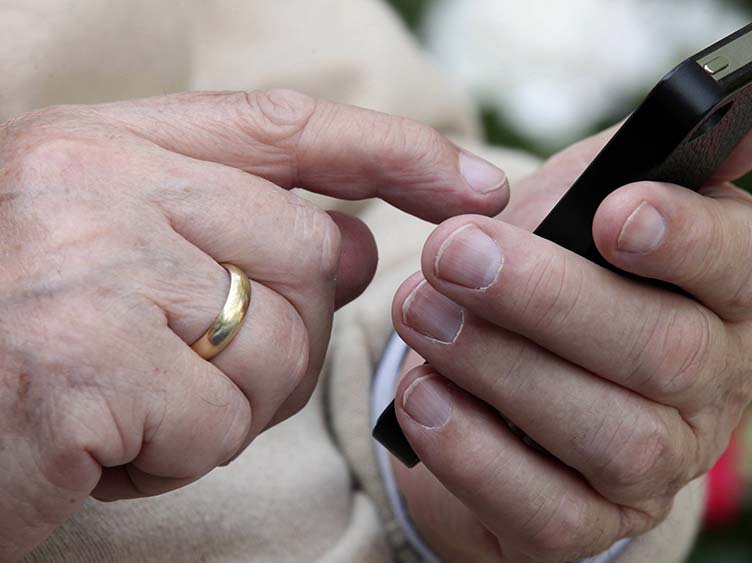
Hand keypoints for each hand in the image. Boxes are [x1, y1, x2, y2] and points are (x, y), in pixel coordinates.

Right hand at [0, 89, 508, 559]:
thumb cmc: (10, 349)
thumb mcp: (110, 261)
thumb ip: (227, 231)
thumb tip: (349, 240)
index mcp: (99, 143)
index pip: (289, 128)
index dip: (397, 151)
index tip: (479, 182)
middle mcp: (91, 182)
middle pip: (305, 255)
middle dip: (279, 338)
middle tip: (183, 372)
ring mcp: (83, 265)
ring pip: (275, 345)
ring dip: (222, 404)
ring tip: (125, 405)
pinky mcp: (80, 362)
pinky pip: (216, 422)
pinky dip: (174, 457)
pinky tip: (97, 444)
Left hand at [390, 77, 751, 561]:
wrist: (516, 370)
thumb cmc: (564, 266)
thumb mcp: (602, 195)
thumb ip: (665, 149)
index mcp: (732, 290)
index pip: (741, 262)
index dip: (685, 238)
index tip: (610, 213)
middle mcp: (715, 384)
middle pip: (665, 354)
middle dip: (550, 300)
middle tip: (453, 252)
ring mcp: (660, 464)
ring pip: (611, 435)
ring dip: (503, 370)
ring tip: (422, 314)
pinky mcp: (593, 524)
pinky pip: (549, 510)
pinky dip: (477, 452)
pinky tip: (423, 396)